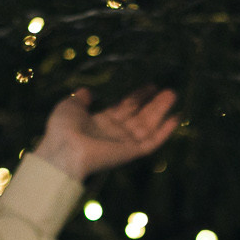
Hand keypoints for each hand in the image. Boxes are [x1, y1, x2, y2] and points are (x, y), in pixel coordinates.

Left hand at [29, 85, 178, 181]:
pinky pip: (151, 142)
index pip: (123, 109)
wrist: (64, 150)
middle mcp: (114, 133)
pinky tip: (175, 118)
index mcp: (100, 123)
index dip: (137, 98)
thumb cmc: (63, 129)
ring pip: (148, 126)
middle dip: (154, 104)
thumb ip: (80, 99)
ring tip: (173, 95)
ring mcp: (124, 144)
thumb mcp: (69, 106)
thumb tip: (87, 91)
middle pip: (139, 117)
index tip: (150, 86)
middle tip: (168, 91)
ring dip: (161, 111)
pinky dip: (164, 131)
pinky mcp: (131, 152)